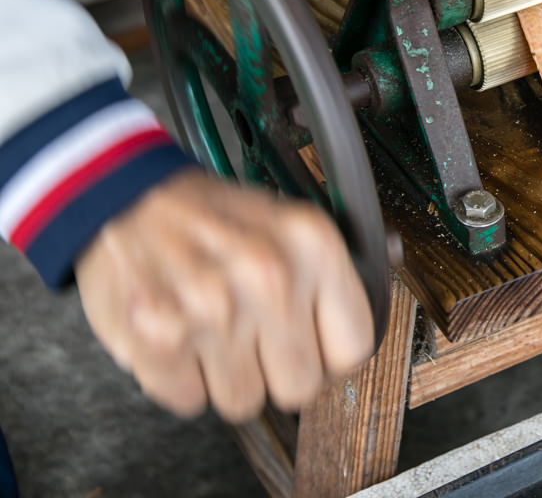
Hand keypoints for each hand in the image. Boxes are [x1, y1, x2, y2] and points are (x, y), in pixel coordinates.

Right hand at [75, 169, 373, 421]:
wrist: (124, 193)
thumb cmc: (210, 215)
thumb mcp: (289, 223)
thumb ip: (330, 278)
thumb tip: (365, 324)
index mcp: (313, 244)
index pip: (352, 348)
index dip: (328, 354)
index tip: (311, 345)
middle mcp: (270, 277)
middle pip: (299, 387)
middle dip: (275, 370)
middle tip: (251, 334)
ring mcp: (214, 310)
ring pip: (243, 401)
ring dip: (225, 375)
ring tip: (209, 326)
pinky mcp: (160, 337)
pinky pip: (189, 400)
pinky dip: (179, 377)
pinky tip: (178, 334)